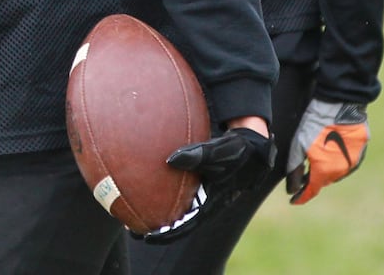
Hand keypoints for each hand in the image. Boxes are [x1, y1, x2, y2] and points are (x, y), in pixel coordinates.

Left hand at [135, 125, 276, 243]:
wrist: (251, 146)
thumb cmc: (236, 150)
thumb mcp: (219, 151)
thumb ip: (196, 155)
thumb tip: (168, 160)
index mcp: (211, 203)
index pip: (186, 224)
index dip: (167, 233)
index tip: (146, 237)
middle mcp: (205, 201)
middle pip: (178, 220)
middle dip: (157, 227)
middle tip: (132, 230)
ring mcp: (202, 192)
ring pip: (177, 205)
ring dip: (157, 209)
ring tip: (132, 209)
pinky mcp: (199, 181)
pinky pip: (178, 188)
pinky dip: (163, 187)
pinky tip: (145, 177)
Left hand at [285, 99, 367, 204]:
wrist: (340, 104)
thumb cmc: (316, 123)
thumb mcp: (299, 145)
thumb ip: (295, 169)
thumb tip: (292, 189)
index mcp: (325, 171)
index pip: (312, 190)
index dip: (302, 197)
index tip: (294, 201)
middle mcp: (342, 171)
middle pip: (324, 180)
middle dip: (313, 178)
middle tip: (303, 173)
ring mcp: (354, 162)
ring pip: (336, 171)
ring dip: (326, 169)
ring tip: (316, 158)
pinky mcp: (360, 152)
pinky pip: (346, 162)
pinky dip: (337, 160)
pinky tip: (330, 150)